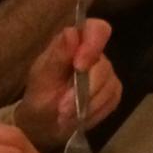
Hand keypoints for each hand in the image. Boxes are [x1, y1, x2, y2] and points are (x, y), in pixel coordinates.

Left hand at [14, 20, 121, 151]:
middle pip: (104, 65)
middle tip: (64, 108)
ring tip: (66, 116)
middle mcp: (95, 55)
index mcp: (74, 43)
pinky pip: (112, 100)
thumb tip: (71, 32)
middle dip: (84, 90)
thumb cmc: (40, 96)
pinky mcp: (113, 92)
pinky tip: (80, 116)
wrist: (44, 123)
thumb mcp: (43, 77)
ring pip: (109, 86)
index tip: (80, 67)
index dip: (94, 45)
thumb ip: (58, 55)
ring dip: (87, 104)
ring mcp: (106, 74)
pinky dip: (95, 111)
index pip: (96, 29)